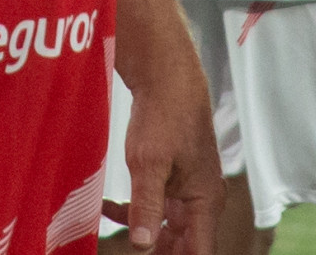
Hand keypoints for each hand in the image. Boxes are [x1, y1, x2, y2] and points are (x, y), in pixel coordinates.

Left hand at [103, 70, 224, 253]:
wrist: (166, 77)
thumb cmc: (164, 115)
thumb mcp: (148, 163)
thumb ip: (146, 206)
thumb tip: (143, 245)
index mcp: (204, 201)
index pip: (199, 252)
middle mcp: (201, 199)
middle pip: (184, 244)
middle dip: (156, 248)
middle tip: (125, 244)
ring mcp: (188, 188)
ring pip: (168, 225)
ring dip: (141, 227)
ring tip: (110, 220)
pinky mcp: (174, 176)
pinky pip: (158, 205)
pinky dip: (136, 208)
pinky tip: (110, 205)